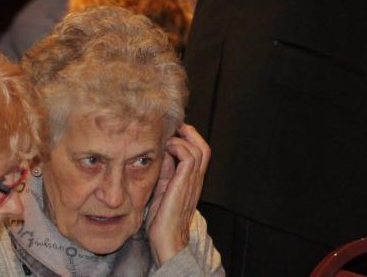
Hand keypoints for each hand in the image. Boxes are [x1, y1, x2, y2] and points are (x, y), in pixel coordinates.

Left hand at [147, 124, 210, 264]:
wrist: (168, 239)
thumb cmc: (162, 220)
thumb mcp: (162, 190)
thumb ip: (165, 173)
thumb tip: (162, 155)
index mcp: (192, 181)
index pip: (199, 153)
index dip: (189, 139)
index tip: (174, 133)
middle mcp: (196, 179)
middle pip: (204, 147)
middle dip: (190, 133)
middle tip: (175, 128)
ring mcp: (193, 181)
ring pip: (199, 149)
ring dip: (183, 138)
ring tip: (169, 137)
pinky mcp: (185, 183)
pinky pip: (189, 157)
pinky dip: (179, 147)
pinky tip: (167, 148)